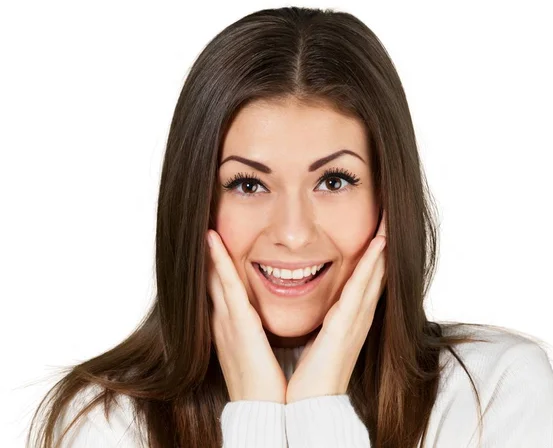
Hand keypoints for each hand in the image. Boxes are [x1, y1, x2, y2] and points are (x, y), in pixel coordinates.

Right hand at [206, 229, 286, 402]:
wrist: (265, 409)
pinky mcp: (237, 325)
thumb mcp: (258, 351)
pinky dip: (219, 263)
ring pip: (215, 276)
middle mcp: (224, 320)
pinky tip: (213, 242)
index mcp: (232, 326)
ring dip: (210, 252)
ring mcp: (227, 321)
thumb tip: (261, 317)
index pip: (220, 287)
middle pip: (211, 278)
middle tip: (203, 227)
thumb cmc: (267, 384)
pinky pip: (226, 286)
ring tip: (204, 225)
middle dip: (207, 255)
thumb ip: (256, 331)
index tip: (213, 242)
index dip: (214, 264)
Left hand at [286, 211, 387, 403]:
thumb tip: (318, 299)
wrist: (310, 403)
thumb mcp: (321, 335)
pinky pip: (360, 289)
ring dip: (382, 247)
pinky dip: (371, 266)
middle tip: (391, 214)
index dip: (375, 252)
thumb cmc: (312, 372)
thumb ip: (325, 316)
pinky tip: (378, 245)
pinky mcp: (346, 326)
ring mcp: (356, 320)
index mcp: (350, 316)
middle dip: (383, 244)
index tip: (378, 226)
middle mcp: (359, 315)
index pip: (367, 277)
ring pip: (374, 275)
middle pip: (377, 272)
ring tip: (389, 221)